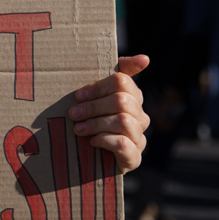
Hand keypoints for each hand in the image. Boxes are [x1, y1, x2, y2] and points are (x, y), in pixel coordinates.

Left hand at [70, 54, 149, 172]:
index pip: (122, 81)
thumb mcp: (95, 98)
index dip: (98, 87)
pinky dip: (104, 140)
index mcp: (132, 98)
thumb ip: (113, 75)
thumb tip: (145, 58)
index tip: (78, 95)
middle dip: (93, 107)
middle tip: (73, 114)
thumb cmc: (91, 122)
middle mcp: (140, 117)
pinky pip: (124, 144)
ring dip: (96, 123)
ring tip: (78, 129)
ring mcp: (139, 138)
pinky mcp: (134, 158)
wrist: (89, 161)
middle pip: (122, 101)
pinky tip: (92, 141)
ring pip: (123, 121)